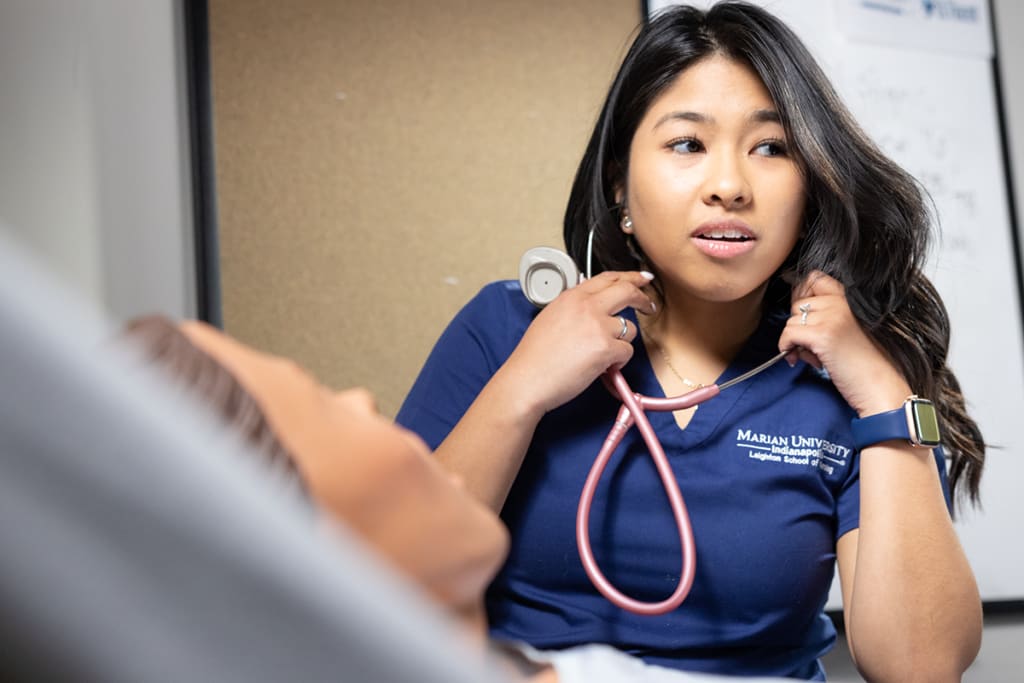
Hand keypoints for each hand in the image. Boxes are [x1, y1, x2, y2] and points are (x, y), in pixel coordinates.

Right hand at [500, 270, 655, 416]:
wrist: (527, 380)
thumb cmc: (534, 358)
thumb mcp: (550, 318)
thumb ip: (574, 309)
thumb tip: (595, 310)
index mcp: (571, 297)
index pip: (607, 278)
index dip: (628, 277)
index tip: (641, 278)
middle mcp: (586, 306)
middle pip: (627, 291)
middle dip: (643, 298)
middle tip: (649, 305)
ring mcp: (597, 326)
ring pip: (629, 328)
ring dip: (621, 342)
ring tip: (603, 354)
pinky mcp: (606, 348)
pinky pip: (626, 352)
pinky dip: (618, 362)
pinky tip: (602, 367)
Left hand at [778, 271, 911, 416]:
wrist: (880, 387)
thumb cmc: (864, 363)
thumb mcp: (849, 328)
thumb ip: (827, 314)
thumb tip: (795, 306)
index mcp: (851, 298)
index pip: (815, 277)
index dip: (802, 295)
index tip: (803, 317)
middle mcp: (842, 302)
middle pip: (798, 302)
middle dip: (799, 325)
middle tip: (813, 346)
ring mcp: (833, 317)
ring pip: (791, 320)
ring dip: (795, 341)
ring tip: (814, 357)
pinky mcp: (823, 335)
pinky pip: (788, 334)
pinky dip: (787, 347)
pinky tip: (798, 360)